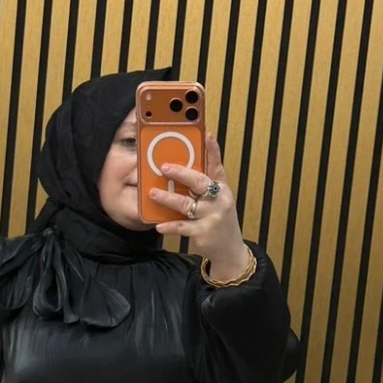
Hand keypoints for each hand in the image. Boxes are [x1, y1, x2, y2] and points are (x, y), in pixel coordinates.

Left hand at [150, 133, 247, 267]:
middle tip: (164, 167)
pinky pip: (182, 227)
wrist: (229, 248)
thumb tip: (182, 168)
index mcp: (222, 187)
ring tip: (153, 194)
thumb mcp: (217, 199)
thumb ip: (204, 185)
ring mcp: (212, 216)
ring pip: (186, 204)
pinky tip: (159, 225)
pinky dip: (169, 226)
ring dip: (168, 198)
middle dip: (181, 172)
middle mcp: (219, 199)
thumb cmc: (218, 219)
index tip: (207, 134)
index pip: (217, 165)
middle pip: (199, 181)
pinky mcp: (203, 232)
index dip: (212, 149)